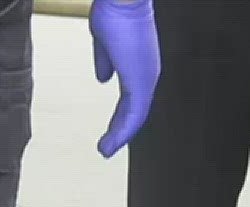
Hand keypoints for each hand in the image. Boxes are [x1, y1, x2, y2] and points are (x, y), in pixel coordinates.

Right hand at [89, 0, 159, 157]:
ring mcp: (146, 79)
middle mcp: (147, 76)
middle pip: (135, 112)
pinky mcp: (141, 82)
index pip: (132, 99)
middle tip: (107, 148)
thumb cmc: (115, 12)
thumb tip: (102, 78)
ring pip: (135, 117)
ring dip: (119, 136)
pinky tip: (111, 143)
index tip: (110, 131)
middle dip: (121, 131)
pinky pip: (134, 115)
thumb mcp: (105, 42)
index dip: (121, 116)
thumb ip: (105, 62)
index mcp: (139, 67)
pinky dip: (123, 132)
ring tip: (105, 151)